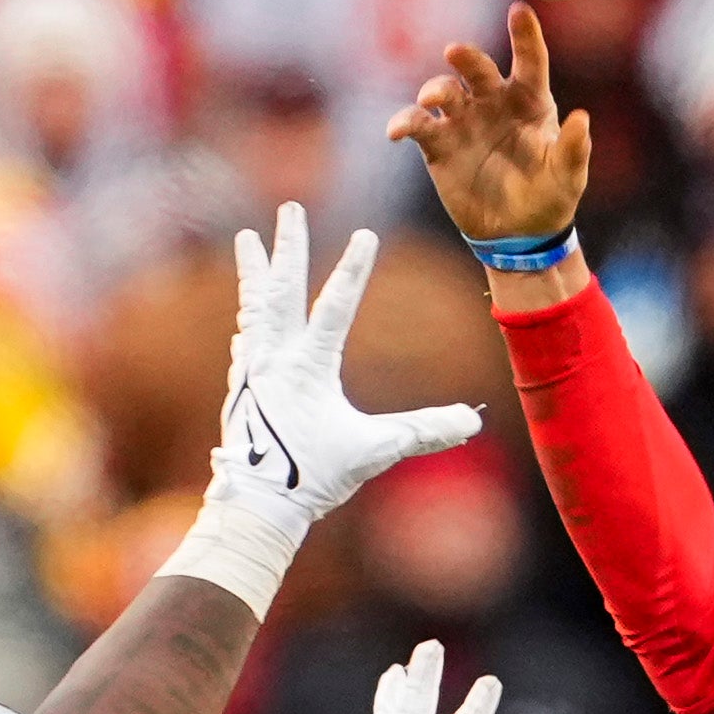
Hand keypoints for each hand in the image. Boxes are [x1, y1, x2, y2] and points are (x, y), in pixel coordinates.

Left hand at [215, 206, 484, 528]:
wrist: (254, 504)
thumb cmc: (312, 476)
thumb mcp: (374, 450)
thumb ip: (424, 431)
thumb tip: (472, 420)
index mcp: (308, 367)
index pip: (335, 307)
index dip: (353, 270)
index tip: (366, 234)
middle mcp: (275, 359)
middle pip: (283, 291)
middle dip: (289, 248)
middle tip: (290, 208)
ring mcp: (253, 370)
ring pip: (255, 306)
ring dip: (254, 271)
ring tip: (247, 236)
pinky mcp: (240, 388)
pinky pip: (246, 338)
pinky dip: (249, 315)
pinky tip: (248, 312)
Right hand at [383, 3, 591, 244]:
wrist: (517, 233)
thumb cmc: (550, 197)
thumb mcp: (568, 177)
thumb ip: (575, 149)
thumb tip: (582, 118)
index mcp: (530, 101)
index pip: (529, 61)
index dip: (525, 35)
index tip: (520, 10)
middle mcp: (494, 101)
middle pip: (477, 69)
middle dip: (466, 58)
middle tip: (455, 53)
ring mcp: (464, 119)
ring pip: (444, 91)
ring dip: (435, 90)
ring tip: (431, 100)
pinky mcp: (439, 144)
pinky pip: (417, 126)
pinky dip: (405, 123)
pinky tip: (397, 130)